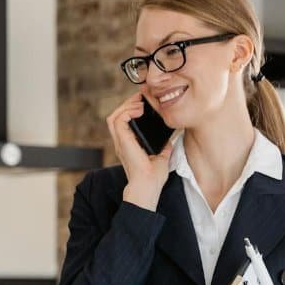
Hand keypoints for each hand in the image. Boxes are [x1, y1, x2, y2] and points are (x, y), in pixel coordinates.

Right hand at [105, 92, 174, 209]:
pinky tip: (140, 111)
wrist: (148, 186)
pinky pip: (118, 119)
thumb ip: (163, 148)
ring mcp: (120, 141)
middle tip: (142, 98)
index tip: (145, 103)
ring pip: (114, 116)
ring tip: (141, 104)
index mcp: (129, 145)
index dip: (132, 110)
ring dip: (127, 106)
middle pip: (117, 115)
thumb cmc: (153, 178)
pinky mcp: (122, 141)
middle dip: (129, 104)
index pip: (124, 122)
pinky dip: (128, 112)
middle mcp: (122, 142)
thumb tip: (169, 141)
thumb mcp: (162, 158)